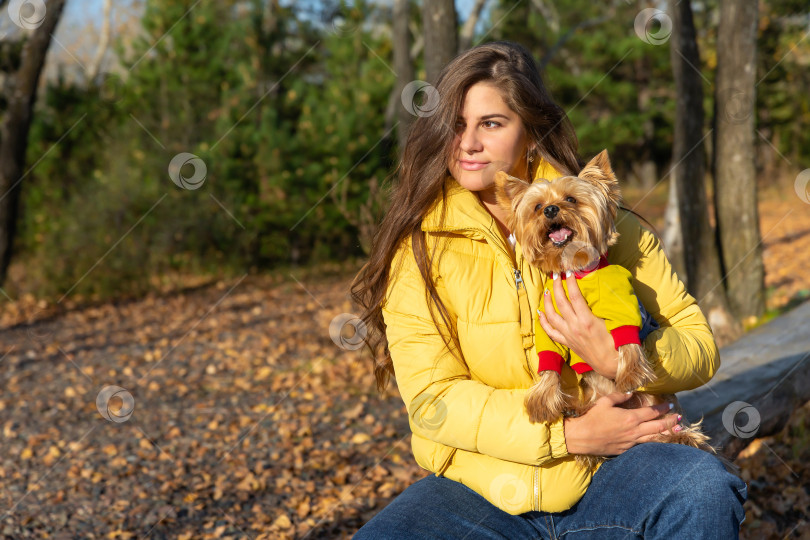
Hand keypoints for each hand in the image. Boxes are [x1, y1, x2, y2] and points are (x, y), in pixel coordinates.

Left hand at [537, 272, 617, 378]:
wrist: (611, 364)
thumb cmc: (616, 343)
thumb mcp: (611, 322)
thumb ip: (601, 308)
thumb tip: (598, 291)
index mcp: (587, 320)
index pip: (574, 296)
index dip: (570, 281)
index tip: (569, 271)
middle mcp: (574, 327)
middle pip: (560, 302)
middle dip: (556, 286)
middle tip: (556, 275)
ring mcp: (568, 335)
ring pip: (552, 315)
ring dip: (548, 301)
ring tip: (547, 290)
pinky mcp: (566, 342)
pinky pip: (550, 331)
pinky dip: (544, 321)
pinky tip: (541, 312)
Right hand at [563, 392, 680, 455]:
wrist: (582, 437)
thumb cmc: (592, 418)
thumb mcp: (605, 402)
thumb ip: (619, 396)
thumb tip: (631, 393)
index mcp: (630, 418)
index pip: (652, 412)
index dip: (662, 409)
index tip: (670, 406)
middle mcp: (634, 431)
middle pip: (658, 427)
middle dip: (670, 422)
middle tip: (679, 418)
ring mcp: (631, 442)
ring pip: (653, 438)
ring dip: (666, 434)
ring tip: (676, 431)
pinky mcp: (625, 450)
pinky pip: (642, 446)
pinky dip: (652, 442)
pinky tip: (656, 440)